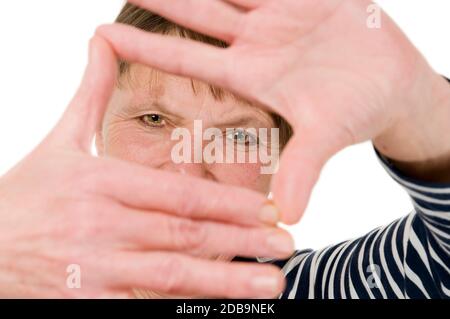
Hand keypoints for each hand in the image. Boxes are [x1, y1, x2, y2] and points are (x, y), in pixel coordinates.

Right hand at [0, 36, 291, 297]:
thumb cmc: (26, 192)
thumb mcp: (60, 139)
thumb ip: (90, 91)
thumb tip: (102, 40)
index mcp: (98, 181)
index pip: (176, 194)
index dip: (225, 203)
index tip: (267, 209)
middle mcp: (98, 225)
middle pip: (182, 235)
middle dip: (239, 243)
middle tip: (284, 247)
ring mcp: (92, 270)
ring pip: (170, 277)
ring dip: (224, 283)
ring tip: (268, 286)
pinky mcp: (84, 303)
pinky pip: (143, 307)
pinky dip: (181, 307)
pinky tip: (215, 308)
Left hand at [97, 0, 449, 222]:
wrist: (392, 84)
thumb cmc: (358, 109)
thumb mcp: (327, 137)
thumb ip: (303, 169)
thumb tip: (289, 216)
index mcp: (253, 76)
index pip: (187, 59)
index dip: (146, 48)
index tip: (103, 37)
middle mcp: (257, 45)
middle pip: (197, 15)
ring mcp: (278, 18)